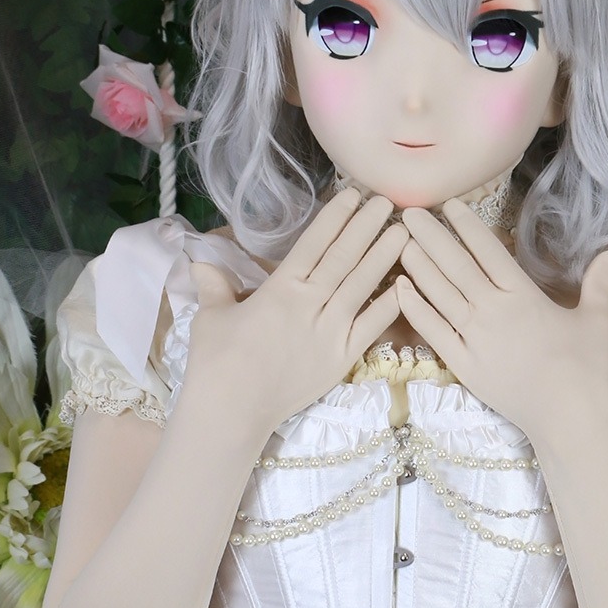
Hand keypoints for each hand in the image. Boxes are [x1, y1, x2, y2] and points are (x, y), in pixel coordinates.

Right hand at [181, 190, 405, 429]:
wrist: (231, 412)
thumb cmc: (216, 362)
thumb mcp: (211, 316)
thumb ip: (215, 285)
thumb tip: (201, 262)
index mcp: (280, 289)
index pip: (315, 244)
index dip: (336, 217)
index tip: (353, 195)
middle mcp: (310, 305)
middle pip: (345, 258)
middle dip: (367, 227)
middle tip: (388, 201)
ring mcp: (330, 332)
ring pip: (363, 286)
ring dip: (384, 257)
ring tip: (403, 232)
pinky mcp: (342, 359)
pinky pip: (372, 327)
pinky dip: (389, 306)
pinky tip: (406, 286)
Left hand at [397, 200, 607, 437]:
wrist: (569, 418)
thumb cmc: (588, 368)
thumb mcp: (600, 319)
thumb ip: (601, 283)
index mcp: (523, 296)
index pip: (487, 251)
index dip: (466, 226)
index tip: (448, 205)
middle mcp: (492, 311)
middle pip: (454, 266)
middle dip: (430, 237)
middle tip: (407, 212)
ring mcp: (473, 338)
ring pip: (438, 294)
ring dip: (418, 266)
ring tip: (399, 242)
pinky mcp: (463, 365)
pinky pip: (432, 331)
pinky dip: (414, 308)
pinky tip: (400, 289)